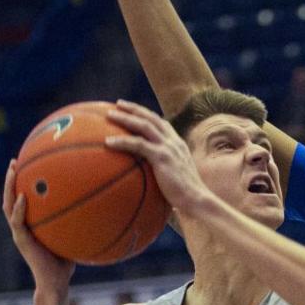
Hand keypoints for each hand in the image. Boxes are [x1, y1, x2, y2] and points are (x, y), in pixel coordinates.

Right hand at [3, 161, 74, 297]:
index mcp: (29, 224)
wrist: (55, 282)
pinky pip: (17, 221)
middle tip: (15, 161)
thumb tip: (95, 204)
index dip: (21, 183)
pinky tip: (23, 196)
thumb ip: (75, 221)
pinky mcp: (21, 241)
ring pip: (8, 205)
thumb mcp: (71, 236)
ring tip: (13, 171)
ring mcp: (19, 233)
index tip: (25, 164)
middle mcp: (21, 226)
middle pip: (10, 197)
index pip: (21, 199)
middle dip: (11, 179)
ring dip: (9, 187)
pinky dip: (19, 208)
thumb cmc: (66, 262)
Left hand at [105, 101, 207, 215]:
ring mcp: (168, 147)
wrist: (197, 200)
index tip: (134, 111)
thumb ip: (166, 173)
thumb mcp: (177, 179)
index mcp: (178, 145)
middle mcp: (174, 142)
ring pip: (143, 125)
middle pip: (151, 118)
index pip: (161, 123)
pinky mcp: (161, 157)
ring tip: (108, 115)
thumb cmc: (187, 198)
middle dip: (134, 108)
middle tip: (118, 104)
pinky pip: (137, 145)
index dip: (147, 115)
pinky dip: (122, 141)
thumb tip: (152, 181)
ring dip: (125, 118)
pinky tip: (107, 142)